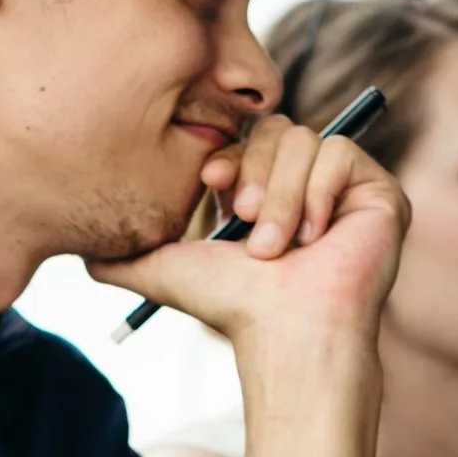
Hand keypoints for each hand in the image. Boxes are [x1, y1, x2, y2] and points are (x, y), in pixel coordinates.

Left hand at [91, 116, 409, 359]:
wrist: (282, 329)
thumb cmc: (231, 305)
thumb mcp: (163, 271)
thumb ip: (120, 258)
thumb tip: (79, 254)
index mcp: (266, 189)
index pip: (247, 135)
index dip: (229, 153)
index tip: (212, 185)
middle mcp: (307, 184)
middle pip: (276, 127)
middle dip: (253, 174)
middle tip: (244, 223)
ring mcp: (345, 188)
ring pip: (306, 141)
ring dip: (280, 195)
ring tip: (278, 246)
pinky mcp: (379, 192)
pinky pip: (341, 152)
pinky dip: (316, 193)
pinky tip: (314, 236)